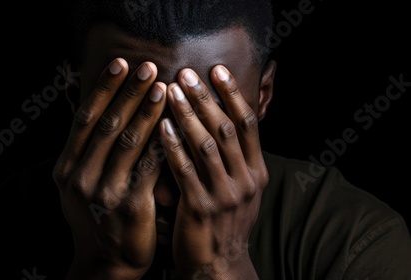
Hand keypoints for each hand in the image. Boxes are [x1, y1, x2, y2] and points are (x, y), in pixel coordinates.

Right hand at [53, 58, 166, 278]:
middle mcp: (80, 177)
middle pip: (107, 124)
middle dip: (128, 92)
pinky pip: (150, 167)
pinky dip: (162, 143)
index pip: (84, 119)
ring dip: (148, 111)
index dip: (103, 89)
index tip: (119, 64)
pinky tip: (176, 125)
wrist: (105, 263)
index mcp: (66, 168)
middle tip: (147, 66)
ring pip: (129, 141)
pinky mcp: (131, 206)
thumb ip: (85, 152)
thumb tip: (94, 109)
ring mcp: (104, 192)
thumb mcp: (77, 186)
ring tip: (164, 87)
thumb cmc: (96, 219)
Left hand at [160, 66, 267, 278]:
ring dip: (188, 116)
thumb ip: (236, 159)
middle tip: (187, 73)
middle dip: (206, 98)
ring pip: (207, 146)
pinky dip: (173, 147)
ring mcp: (224, 195)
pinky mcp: (200, 209)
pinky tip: (161, 127)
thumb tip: (223, 119)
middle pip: (227, 129)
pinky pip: (185, 171)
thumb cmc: (224, 221)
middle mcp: (246, 181)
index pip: (249, 124)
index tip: (218, 70)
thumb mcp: (241, 190)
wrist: (219, 265)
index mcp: (257, 172)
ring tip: (171, 91)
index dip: (233, 95)